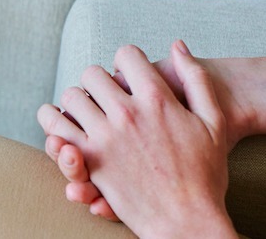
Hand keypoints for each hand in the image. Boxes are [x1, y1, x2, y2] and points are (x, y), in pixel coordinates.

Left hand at [37, 42, 236, 237]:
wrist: (189, 221)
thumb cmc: (207, 174)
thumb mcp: (214, 121)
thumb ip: (196, 79)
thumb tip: (178, 45)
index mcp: (158, 99)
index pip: (126, 55)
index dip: (126, 61)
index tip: (127, 75)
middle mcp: (128, 113)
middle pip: (93, 73)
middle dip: (98, 81)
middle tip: (105, 95)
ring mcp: (105, 136)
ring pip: (71, 96)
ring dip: (76, 100)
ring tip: (85, 110)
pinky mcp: (89, 161)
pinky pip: (55, 128)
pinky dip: (52, 121)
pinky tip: (58, 123)